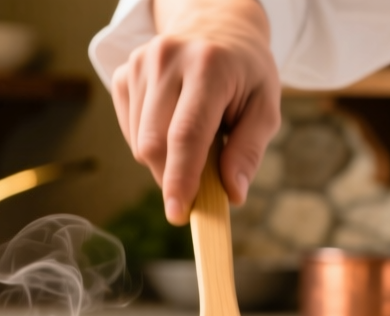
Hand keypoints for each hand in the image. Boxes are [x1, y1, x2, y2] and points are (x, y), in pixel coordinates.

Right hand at [110, 0, 280, 223]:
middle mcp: (167, 60)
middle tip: (201, 184)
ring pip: (140, 143)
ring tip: (195, 139)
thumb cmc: (246, 73)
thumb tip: (232, 194)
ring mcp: (139, 64)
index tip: (178, 214)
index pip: (186, 134)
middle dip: (174, 178)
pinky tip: (173, 124)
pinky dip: (151, 143)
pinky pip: (130, 132)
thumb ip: (249, 151)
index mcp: (209, 66)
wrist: (217, 28)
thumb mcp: (265, 107)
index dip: (180, 179)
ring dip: (165, 161)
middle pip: (155, 144)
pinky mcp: (123, 73)